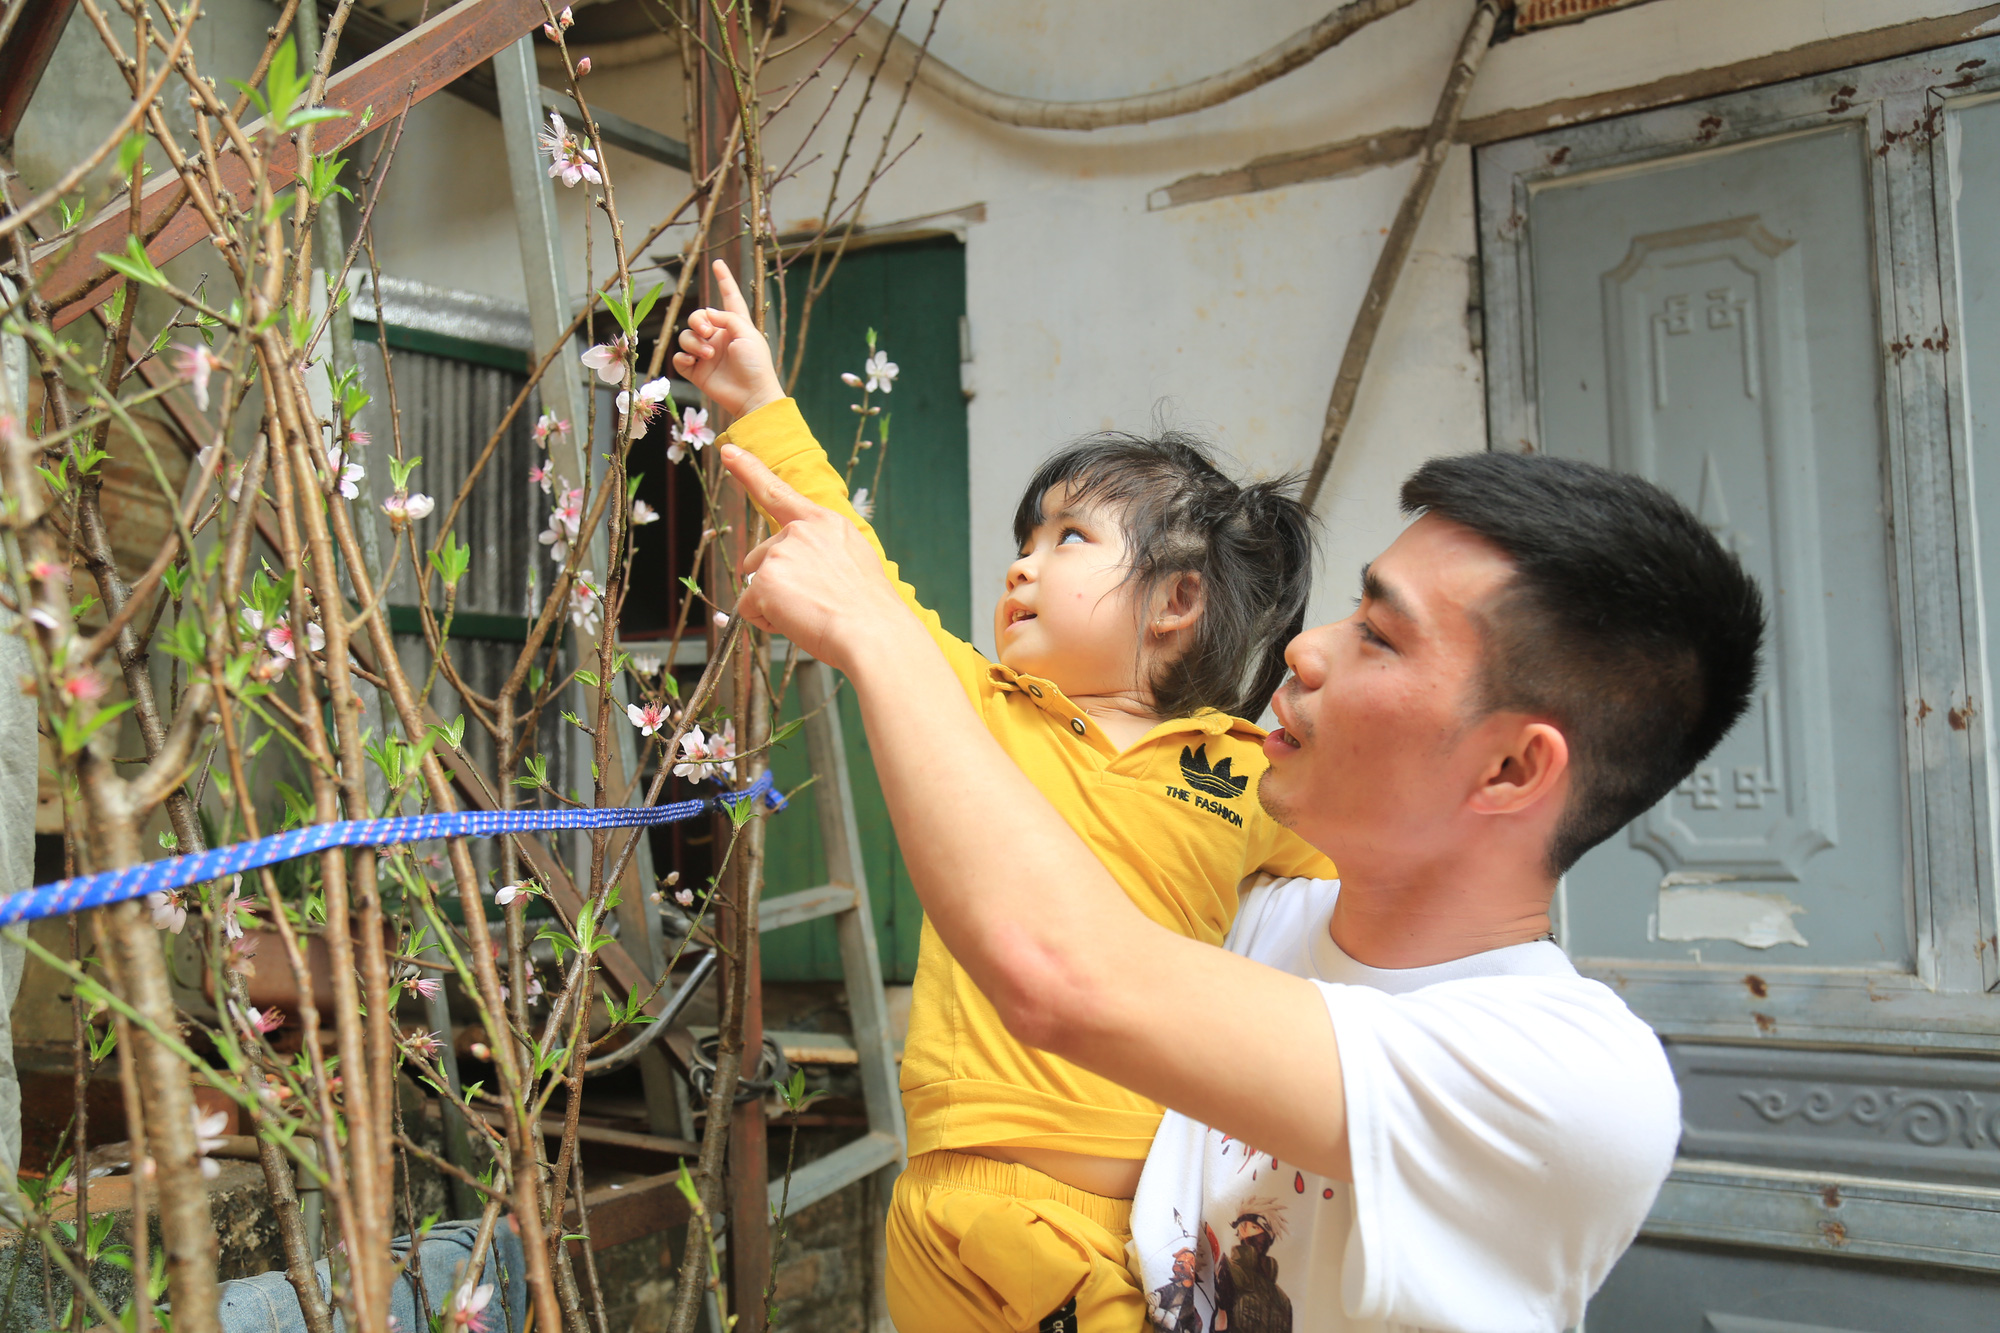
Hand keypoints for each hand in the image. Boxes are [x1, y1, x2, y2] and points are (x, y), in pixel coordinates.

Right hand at [673, 260, 784, 418]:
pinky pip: (680, 358)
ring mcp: (707, 354)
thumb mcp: (747, 334)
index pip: (729, 297)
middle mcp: (719, 337)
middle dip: (698, 321)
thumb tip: (707, 314)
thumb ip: (727, 318)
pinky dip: (683, 358)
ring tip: (708, 354)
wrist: (752, 395)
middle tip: (708, 332)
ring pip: (686, 337)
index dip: (725, 279)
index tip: (718, 263)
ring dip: (694, 343)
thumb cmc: (756, 364)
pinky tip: (694, 362)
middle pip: (697, 317)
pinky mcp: (697, 371)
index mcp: (735, 325)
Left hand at [721, 443, 917, 674]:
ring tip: (814, 612)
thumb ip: (821, 553)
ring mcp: (780, 553)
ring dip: (776, 604)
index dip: (748, 469)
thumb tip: (793, 570)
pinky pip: (749, 609)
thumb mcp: (854, 562)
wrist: (874, 633)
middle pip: (762, 557)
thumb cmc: (870, 609)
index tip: (727, 450)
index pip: (778, 492)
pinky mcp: (765, 581)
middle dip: (777, 582)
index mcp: (825, 523)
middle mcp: (800, 531)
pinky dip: (767, 622)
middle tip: (817, 602)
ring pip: (757, 585)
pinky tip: (799, 622)